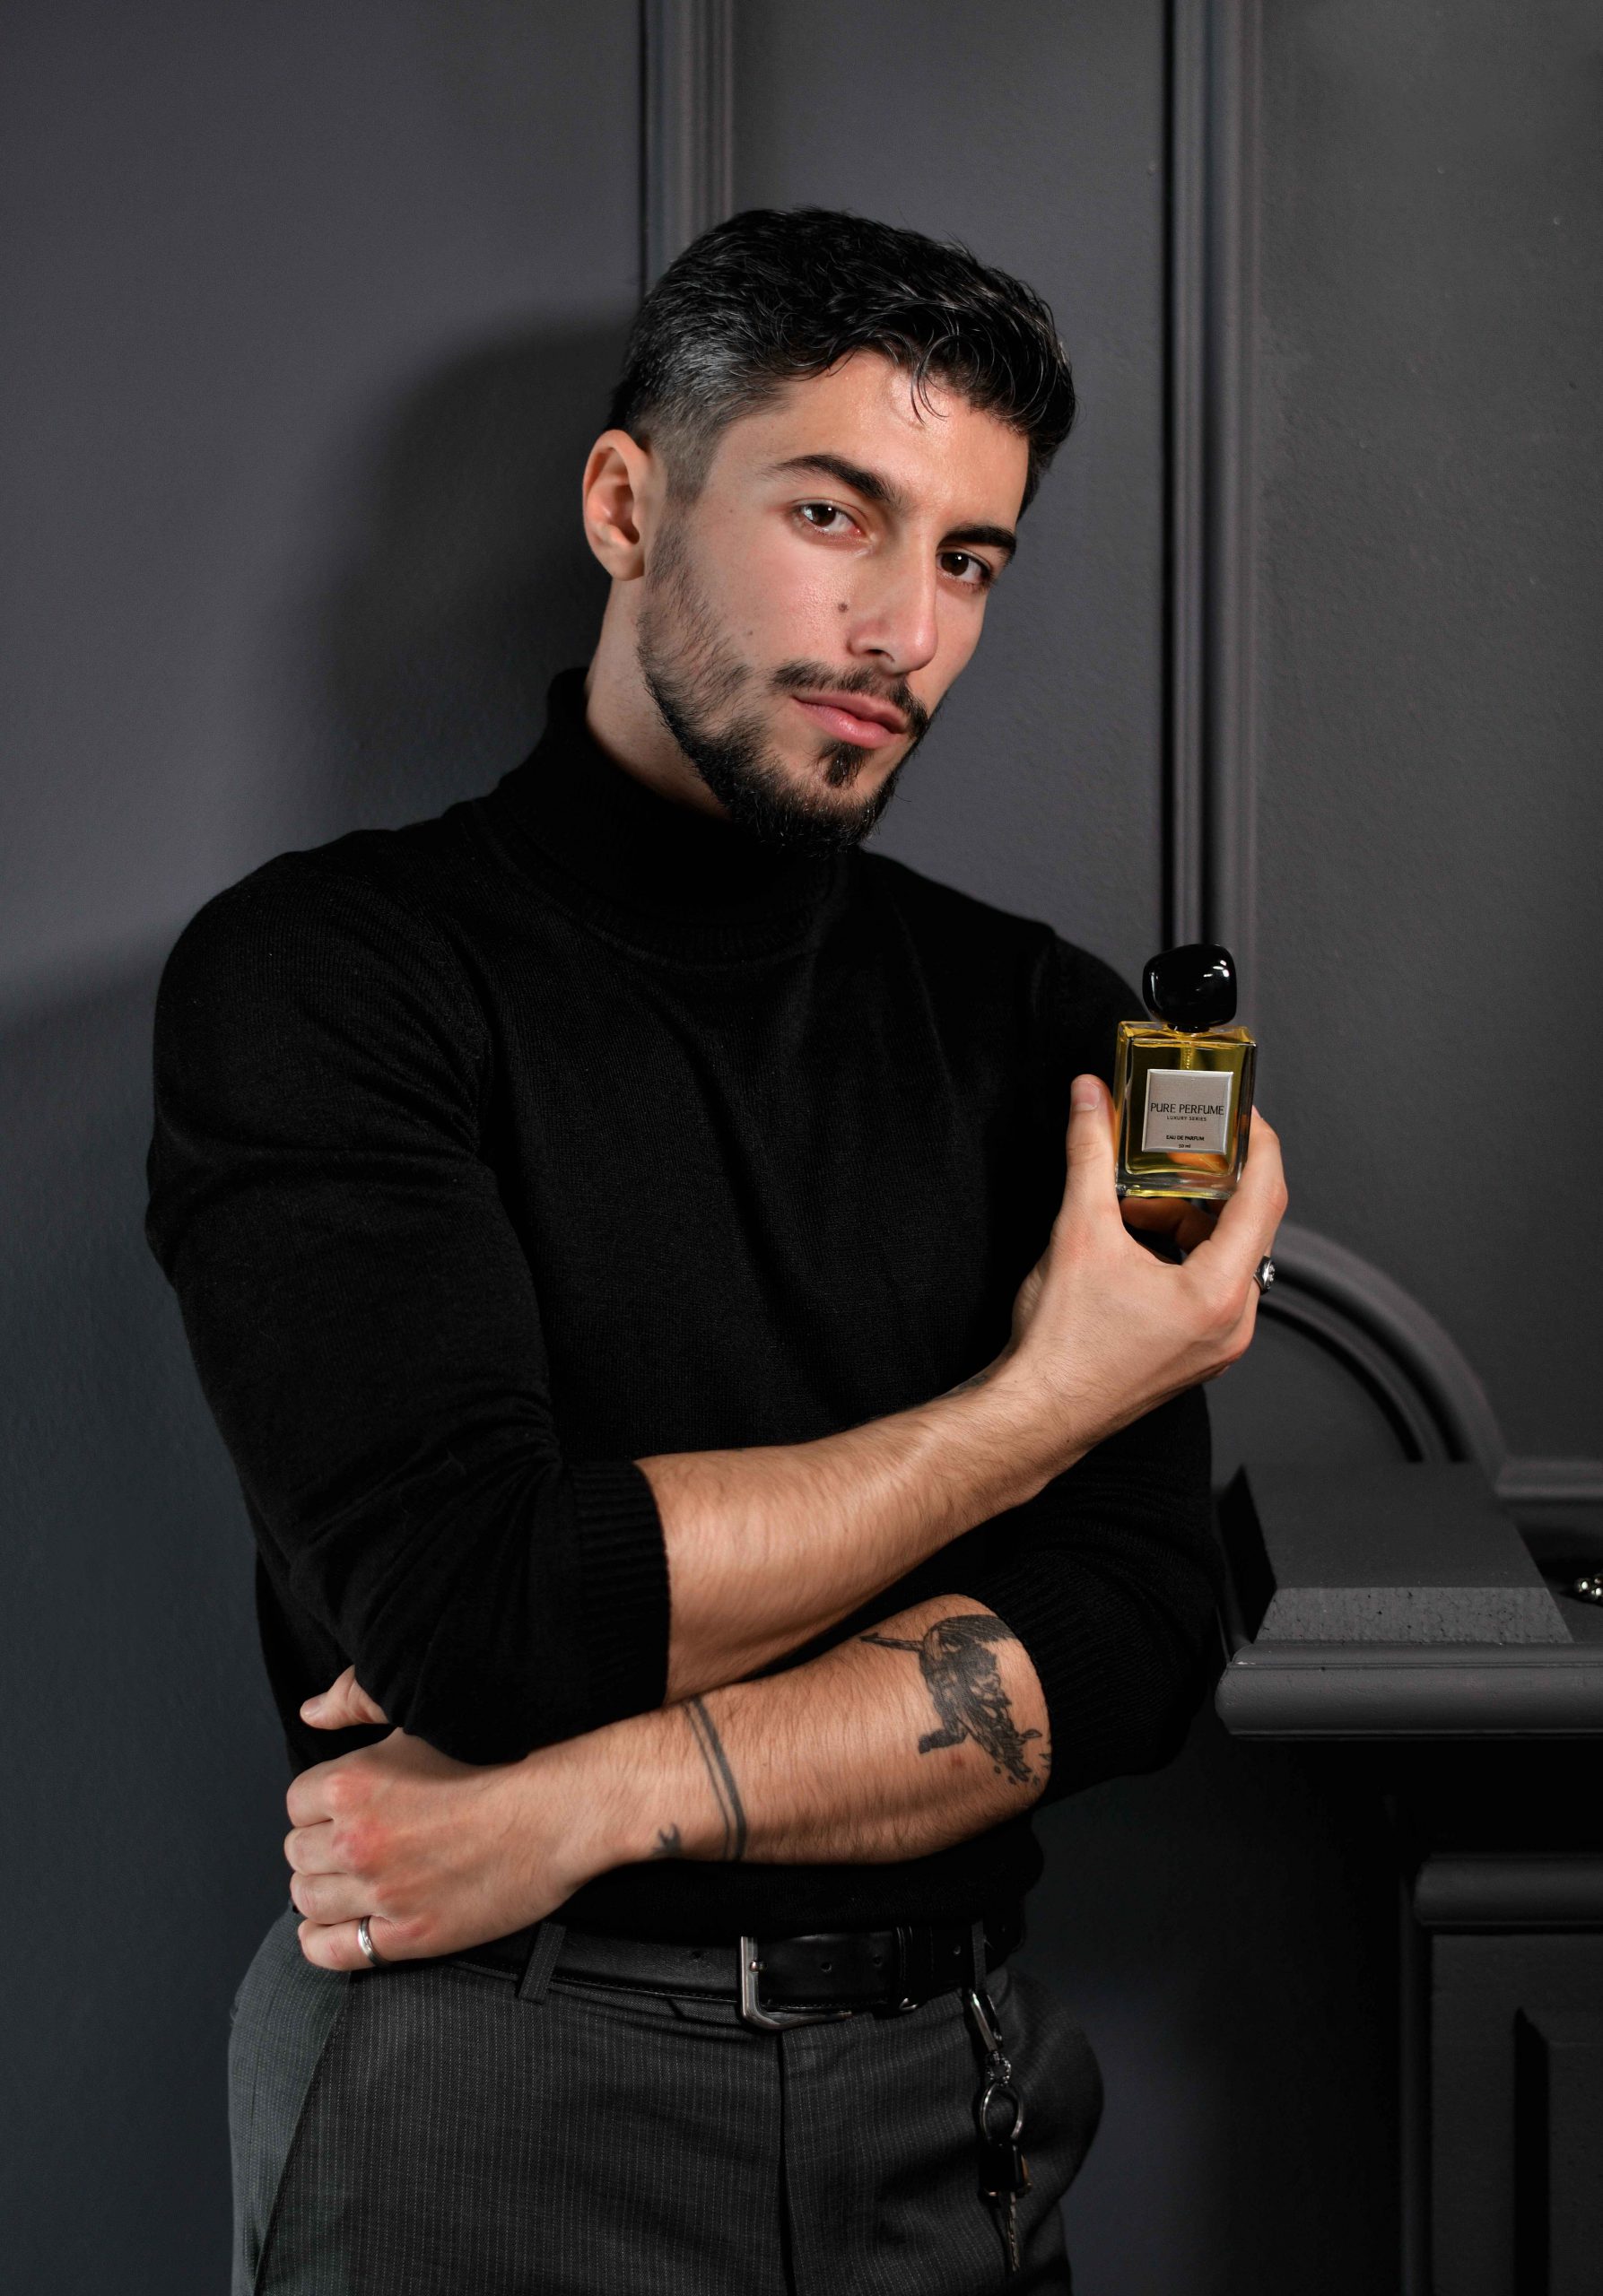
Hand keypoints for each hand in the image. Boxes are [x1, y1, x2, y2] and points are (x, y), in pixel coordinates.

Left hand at [285, 1683, 630, 1970]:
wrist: (563, 1806)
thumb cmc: (503, 1754)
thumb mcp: (424, 1717)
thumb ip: (359, 1705)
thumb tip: (312, 1711)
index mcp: (352, 1783)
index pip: (296, 1803)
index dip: (320, 1804)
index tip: (342, 1806)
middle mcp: (357, 1841)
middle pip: (298, 1853)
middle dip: (320, 1846)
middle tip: (352, 1843)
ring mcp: (383, 1892)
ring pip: (309, 1901)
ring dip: (323, 1890)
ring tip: (349, 1881)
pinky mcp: (411, 1935)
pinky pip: (336, 1951)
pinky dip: (323, 1942)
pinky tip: (336, 1928)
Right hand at [1000, 1076, 1285, 1456]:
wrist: (1035, 1414)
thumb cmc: (1061, 1345)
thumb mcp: (1077, 1232)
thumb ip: (1090, 1154)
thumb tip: (1091, 1099)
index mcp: (1219, 1293)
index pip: (1264, 1196)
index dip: (1258, 1143)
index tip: (1241, 1113)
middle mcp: (1232, 1324)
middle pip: (1246, 1226)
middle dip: (1211, 1181)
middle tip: (1181, 1144)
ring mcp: (1217, 1344)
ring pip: (1224, 1257)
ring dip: (1189, 1219)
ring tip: (1139, 1197)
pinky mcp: (1195, 1354)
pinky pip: (1208, 1288)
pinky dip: (1181, 1253)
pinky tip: (1135, 1239)